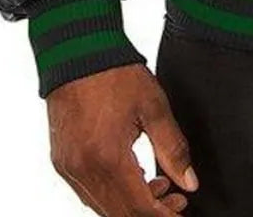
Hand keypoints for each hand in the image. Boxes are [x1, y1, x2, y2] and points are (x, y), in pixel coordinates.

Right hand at [47, 63, 198, 214]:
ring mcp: (68, 168)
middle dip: (150, 212)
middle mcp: (83, 170)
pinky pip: (88, 192)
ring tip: (159, 185)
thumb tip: (189, 181)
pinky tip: (133, 177)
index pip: (138, 208)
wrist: (78, 52)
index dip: (163, 215)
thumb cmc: (115, 74)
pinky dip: (112, 193)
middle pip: (119, 214)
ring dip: (131, 205)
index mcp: (107, 158)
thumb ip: (173, 148)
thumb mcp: (154, 107)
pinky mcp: (62, 162)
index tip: (182, 210)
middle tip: (176, 199)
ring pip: (102, 207)